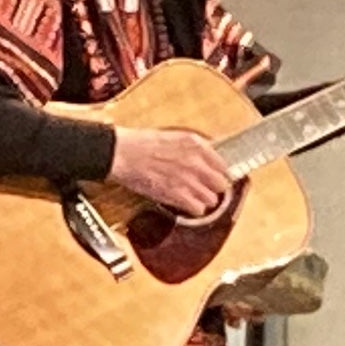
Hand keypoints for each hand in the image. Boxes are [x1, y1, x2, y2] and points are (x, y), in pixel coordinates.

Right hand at [110, 123, 234, 220]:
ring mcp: (187, 179)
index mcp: (196, 144)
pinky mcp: (176, 195)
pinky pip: (197, 209)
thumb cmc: (140, 144)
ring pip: (211, 199)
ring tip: (193, 196)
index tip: (214, 176)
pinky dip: (192, 208)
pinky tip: (185, 203)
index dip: (218, 173)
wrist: (122, 154)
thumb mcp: (173, 136)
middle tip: (204, 188)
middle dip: (213, 187)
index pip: (223, 165)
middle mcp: (196, 162)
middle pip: (220, 184)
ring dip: (203, 199)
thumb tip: (205, 158)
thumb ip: (193, 148)